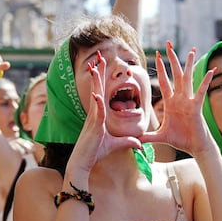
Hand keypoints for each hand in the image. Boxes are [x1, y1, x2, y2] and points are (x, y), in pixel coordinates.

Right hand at [67, 52, 142, 175]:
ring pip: (95, 96)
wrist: (82, 163)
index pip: (101, 92)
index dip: (102, 78)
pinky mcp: (93, 127)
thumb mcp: (114, 145)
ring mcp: (93, 119)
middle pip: (97, 88)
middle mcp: (94, 114)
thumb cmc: (94, 153)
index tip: (102, 65)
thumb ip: (127, 142)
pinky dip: (97, 104)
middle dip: (98, 72)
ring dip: (96, 82)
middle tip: (99, 57)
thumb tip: (139, 144)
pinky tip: (97, 94)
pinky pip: (97, 113)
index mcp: (98, 115)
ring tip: (95, 68)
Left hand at [141, 42, 216, 156]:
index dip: (160, 69)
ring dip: (188, 65)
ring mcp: (189, 101)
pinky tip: (210, 71)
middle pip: (175, 74)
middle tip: (169, 44)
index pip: (164, 82)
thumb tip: (136, 141)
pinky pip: (201, 92)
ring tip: (191, 50)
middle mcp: (180, 99)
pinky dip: (205, 82)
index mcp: (171, 103)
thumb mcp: (161, 137)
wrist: (195, 147)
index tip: (156, 55)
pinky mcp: (196, 107)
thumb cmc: (181, 140)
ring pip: (187, 79)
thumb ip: (148, 137)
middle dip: (171, 59)